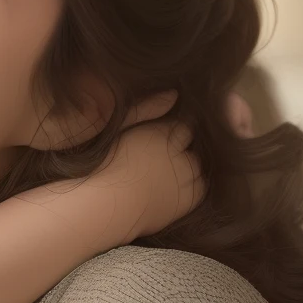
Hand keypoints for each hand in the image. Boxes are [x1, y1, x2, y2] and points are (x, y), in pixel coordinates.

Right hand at [90, 95, 203, 245]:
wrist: (104, 207)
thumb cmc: (102, 166)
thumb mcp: (119, 129)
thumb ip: (146, 109)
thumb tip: (174, 94)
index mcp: (160, 134)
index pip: (183, 125)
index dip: (173, 129)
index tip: (162, 137)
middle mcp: (179, 155)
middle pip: (192, 146)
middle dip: (184, 148)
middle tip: (162, 156)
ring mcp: (186, 179)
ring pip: (198, 166)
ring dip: (189, 166)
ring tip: (168, 172)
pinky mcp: (188, 201)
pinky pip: (200, 187)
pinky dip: (192, 185)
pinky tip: (173, 187)